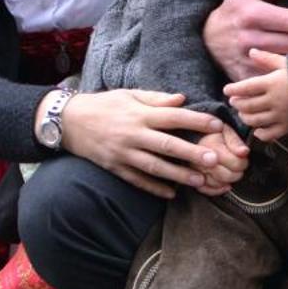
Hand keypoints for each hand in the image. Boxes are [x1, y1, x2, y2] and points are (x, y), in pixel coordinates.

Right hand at [62, 88, 231, 199]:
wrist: (69, 121)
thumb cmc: (104, 105)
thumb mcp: (129, 95)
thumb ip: (156, 98)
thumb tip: (182, 99)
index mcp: (140, 113)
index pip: (173, 117)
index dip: (196, 121)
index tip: (218, 126)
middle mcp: (133, 134)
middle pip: (167, 145)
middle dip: (191, 153)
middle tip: (214, 159)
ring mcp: (123, 153)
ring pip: (154, 166)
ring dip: (177, 175)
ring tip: (199, 180)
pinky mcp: (115, 167)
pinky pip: (137, 180)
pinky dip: (154, 188)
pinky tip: (171, 194)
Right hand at [194, 126, 248, 194]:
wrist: (192, 134)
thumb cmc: (211, 132)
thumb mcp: (225, 130)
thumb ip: (235, 141)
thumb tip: (244, 152)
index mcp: (210, 145)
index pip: (235, 163)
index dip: (243, 162)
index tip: (242, 158)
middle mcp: (200, 159)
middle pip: (227, 176)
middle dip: (237, 172)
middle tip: (237, 165)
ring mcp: (194, 170)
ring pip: (217, 184)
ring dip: (227, 180)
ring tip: (229, 171)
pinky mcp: (190, 178)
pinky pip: (206, 190)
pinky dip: (217, 188)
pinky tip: (223, 182)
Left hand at [223, 48, 287, 140]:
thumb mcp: (286, 64)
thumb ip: (267, 59)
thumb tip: (251, 51)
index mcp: (272, 83)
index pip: (246, 88)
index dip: (233, 89)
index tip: (227, 90)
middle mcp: (275, 100)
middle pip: (247, 105)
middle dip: (237, 104)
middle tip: (234, 101)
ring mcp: (281, 115)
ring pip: (255, 120)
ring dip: (245, 117)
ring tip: (243, 113)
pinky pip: (269, 135)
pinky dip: (260, 133)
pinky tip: (257, 128)